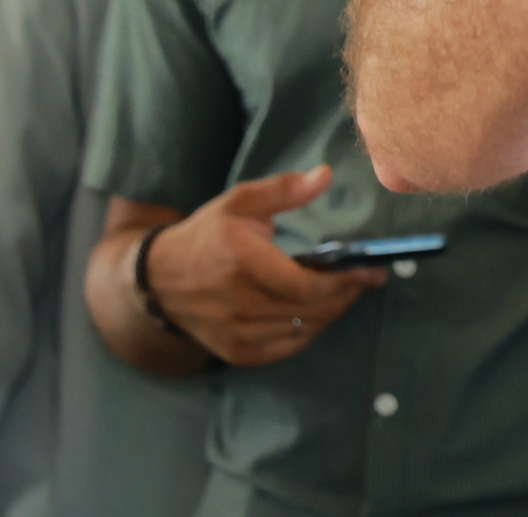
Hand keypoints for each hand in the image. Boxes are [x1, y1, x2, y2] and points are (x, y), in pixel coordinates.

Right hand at [142, 166, 387, 366]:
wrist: (158, 280)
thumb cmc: (207, 235)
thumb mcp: (241, 202)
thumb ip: (285, 189)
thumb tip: (325, 175)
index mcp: (242, 263)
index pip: (305, 285)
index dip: (344, 281)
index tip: (369, 270)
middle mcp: (238, 304)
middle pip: (310, 310)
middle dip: (346, 294)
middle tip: (365, 279)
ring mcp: (235, 333)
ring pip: (303, 331)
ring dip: (330, 312)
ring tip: (344, 291)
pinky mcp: (235, 352)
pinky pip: (286, 347)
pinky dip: (308, 331)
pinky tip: (315, 311)